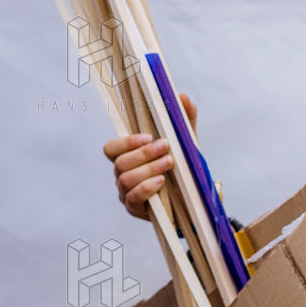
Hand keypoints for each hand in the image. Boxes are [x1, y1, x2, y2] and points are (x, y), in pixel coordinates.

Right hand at [101, 93, 196, 219]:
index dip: (125, 142)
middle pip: (120, 162)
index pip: (111, 149)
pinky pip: (133, 198)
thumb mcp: (187, 142)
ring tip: (169, 163)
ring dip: (148, 168)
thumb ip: (185, 118)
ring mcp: (127, 193)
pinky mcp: (135, 209)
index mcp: (129, 157)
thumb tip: (182, 97)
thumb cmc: (184, 168)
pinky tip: (161, 182)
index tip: (147, 135)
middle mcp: (123, 175)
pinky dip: (146, 187)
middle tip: (165, 146)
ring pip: (125, 178)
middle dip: (143, 153)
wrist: (194, 199)